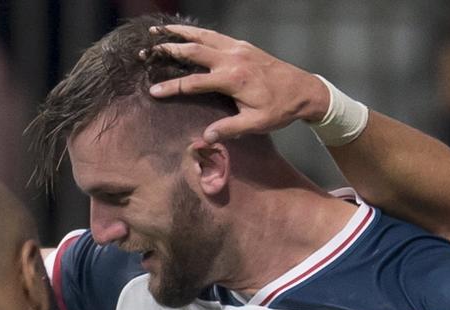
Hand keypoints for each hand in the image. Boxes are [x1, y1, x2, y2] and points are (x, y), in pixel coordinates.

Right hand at [143, 24, 328, 142]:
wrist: (304, 90)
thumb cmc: (280, 109)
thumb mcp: (256, 124)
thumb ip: (229, 128)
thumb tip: (205, 138)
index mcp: (233, 79)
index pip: (194, 83)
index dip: (172, 88)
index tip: (153, 91)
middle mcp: (233, 59)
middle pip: (193, 51)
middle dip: (168, 50)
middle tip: (146, 51)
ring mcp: (238, 48)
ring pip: (202, 36)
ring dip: (179, 33)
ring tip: (157, 32)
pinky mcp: (242, 45)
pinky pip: (214, 34)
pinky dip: (196, 31)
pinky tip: (185, 32)